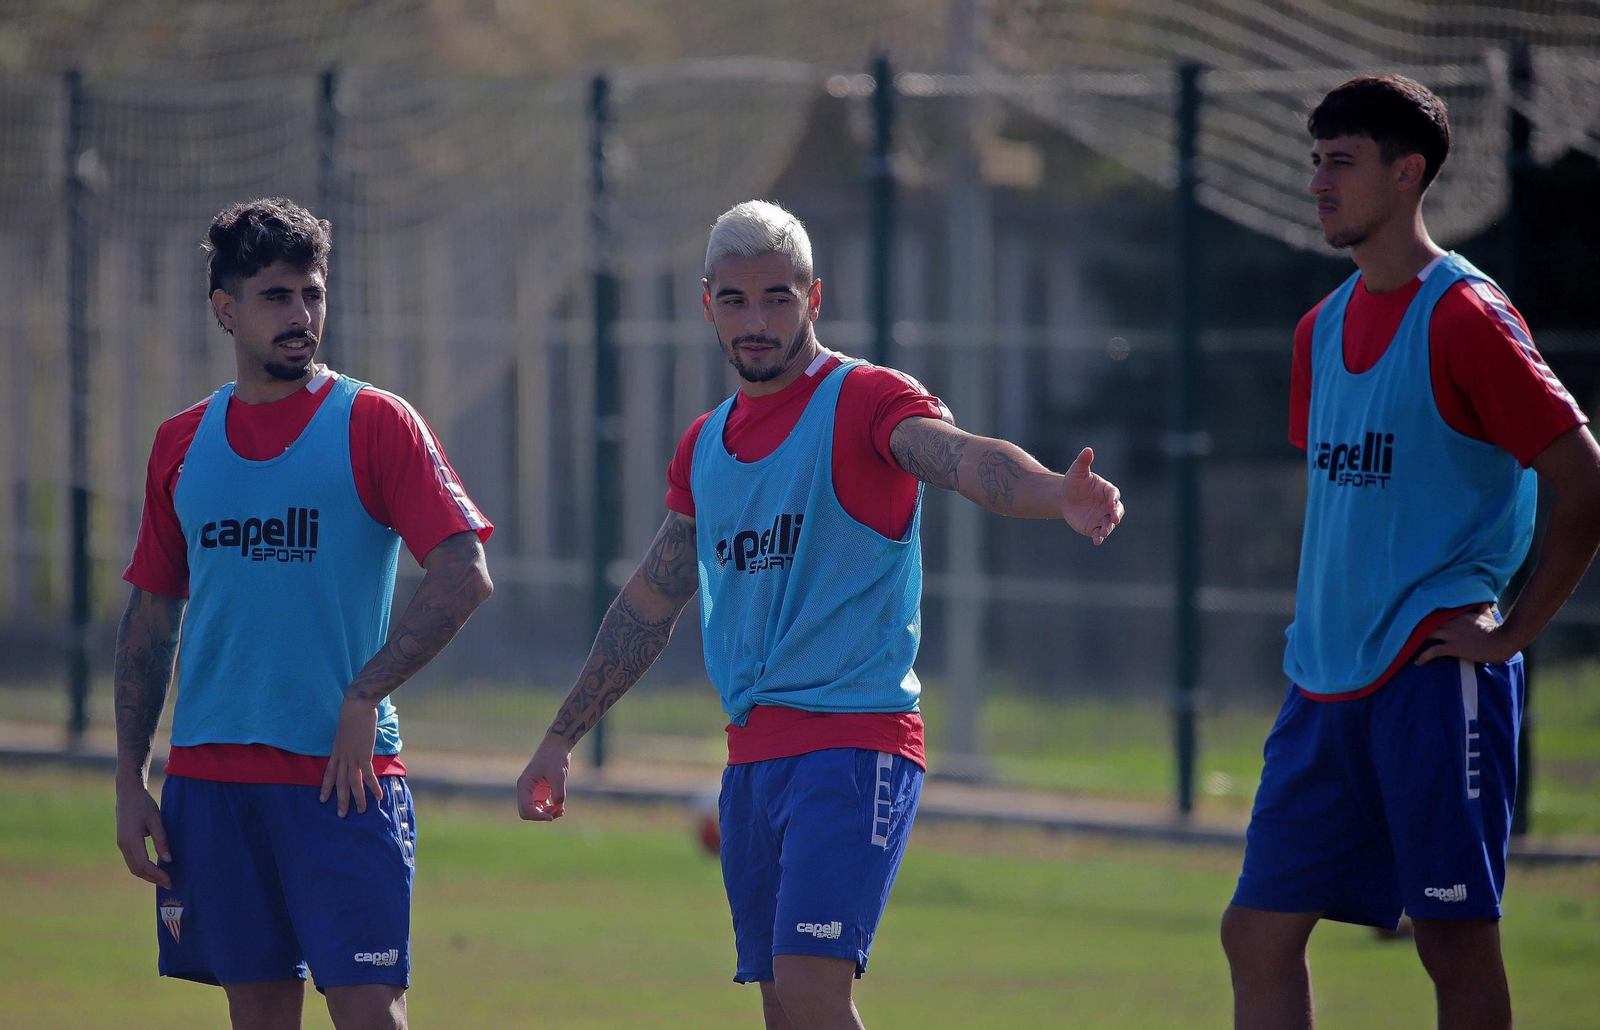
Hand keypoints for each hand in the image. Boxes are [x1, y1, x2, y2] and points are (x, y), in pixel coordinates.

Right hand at [115, 782, 172, 888]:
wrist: (128, 793)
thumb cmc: (144, 804)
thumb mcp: (156, 820)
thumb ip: (161, 840)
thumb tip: (168, 859)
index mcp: (131, 840)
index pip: (144, 864)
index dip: (157, 874)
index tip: (169, 880)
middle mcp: (123, 845)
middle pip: (137, 870)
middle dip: (153, 879)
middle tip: (169, 884)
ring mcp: (122, 844)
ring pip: (133, 867)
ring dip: (147, 875)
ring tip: (163, 879)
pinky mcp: (123, 842)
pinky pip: (132, 860)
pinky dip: (143, 868)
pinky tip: (155, 868)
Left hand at [321, 698, 381, 816]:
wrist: (356, 708)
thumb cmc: (353, 713)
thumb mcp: (346, 729)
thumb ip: (349, 739)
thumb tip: (355, 742)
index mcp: (336, 750)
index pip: (329, 772)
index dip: (326, 786)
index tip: (322, 799)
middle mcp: (342, 757)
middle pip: (340, 783)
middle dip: (341, 799)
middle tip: (341, 814)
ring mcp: (352, 757)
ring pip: (353, 783)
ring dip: (357, 798)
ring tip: (362, 811)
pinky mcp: (363, 755)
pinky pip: (368, 776)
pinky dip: (373, 787)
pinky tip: (378, 796)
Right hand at [517, 733, 571, 821]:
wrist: (557, 745)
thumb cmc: (556, 757)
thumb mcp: (559, 775)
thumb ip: (559, 794)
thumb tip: (558, 809)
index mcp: (524, 784)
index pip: (525, 809)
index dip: (538, 816)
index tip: (552, 816)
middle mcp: (525, 789)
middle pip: (527, 812)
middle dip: (541, 816)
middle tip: (556, 812)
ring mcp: (532, 790)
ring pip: (534, 811)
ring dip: (546, 813)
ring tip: (560, 810)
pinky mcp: (540, 790)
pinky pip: (541, 806)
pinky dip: (550, 809)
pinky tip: (560, 808)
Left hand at [1061, 447, 1123, 544]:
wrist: (1065, 499)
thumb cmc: (1074, 483)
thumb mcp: (1077, 472)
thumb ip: (1083, 462)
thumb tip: (1088, 449)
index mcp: (1106, 490)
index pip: (1113, 493)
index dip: (1113, 497)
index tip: (1111, 500)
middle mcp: (1108, 505)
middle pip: (1117, 510)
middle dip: (1117, 514)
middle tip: (1115, 518)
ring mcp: (1102, 517)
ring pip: (1110, 524)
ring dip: (1109, 528)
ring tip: (1104, 533)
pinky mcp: (1095, 527)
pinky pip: (1100, 533)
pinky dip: (1100, 537)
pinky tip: (1097, 541)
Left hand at [1414, 605, 1520, 664]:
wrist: (1502, 641)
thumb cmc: (1496, 629)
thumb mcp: (1487, 615)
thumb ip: (1482, 607)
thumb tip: (1485, 601)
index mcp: (1457, 615)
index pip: (1436, 612)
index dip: (1426, 616)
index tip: (1416, 618)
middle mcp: (1451, 623)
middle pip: (1427, 622)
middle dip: (1417, 627)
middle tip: (1406, 633)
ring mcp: (1451, 635)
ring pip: (1427, 634)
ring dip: (1416, 640)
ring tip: (1407, 646)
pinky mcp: (1452, 647)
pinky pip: (1432, 651)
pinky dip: (1423, 656)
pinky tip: (1417, 662)